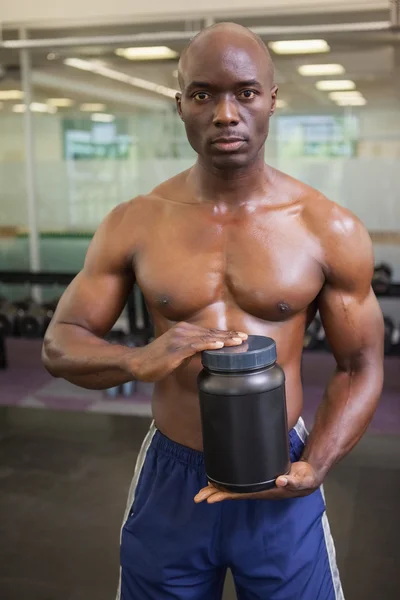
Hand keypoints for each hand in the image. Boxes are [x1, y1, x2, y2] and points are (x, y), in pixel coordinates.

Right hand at [132, 322, 247, 381]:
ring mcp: (178, 339)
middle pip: (211, 333)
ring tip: (238, 340)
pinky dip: (208, 344)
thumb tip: (210, 353)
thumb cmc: (158, 360)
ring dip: (224, 339)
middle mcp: (183, 331)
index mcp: (185, 331)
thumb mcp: (180, 353)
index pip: (209, 332)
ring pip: (206, 338)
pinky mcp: (175, 349)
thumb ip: (194, 350)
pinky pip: (195, 346)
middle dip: (229, 335)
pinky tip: (219, 345)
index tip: (241, 336)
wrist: (138, 364)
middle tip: (246, 337)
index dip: (226, 334)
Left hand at [194, 461, 319, 502]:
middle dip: (214, 494)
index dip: (224, 495)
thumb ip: (291, 480)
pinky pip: (238, 482)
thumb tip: (280, 480)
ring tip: (202, 490)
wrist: (308, 477)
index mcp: (264, 491)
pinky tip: (217, 479)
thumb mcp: (300, 478)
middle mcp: (257, 490)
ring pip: (233, 489)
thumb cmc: (304, 478)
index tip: (210, 498)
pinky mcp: (258, 479)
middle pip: (232, 493)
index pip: (240, 494)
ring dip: (217, 490)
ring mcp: (257, 485)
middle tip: (197, 497)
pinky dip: (226, 481)